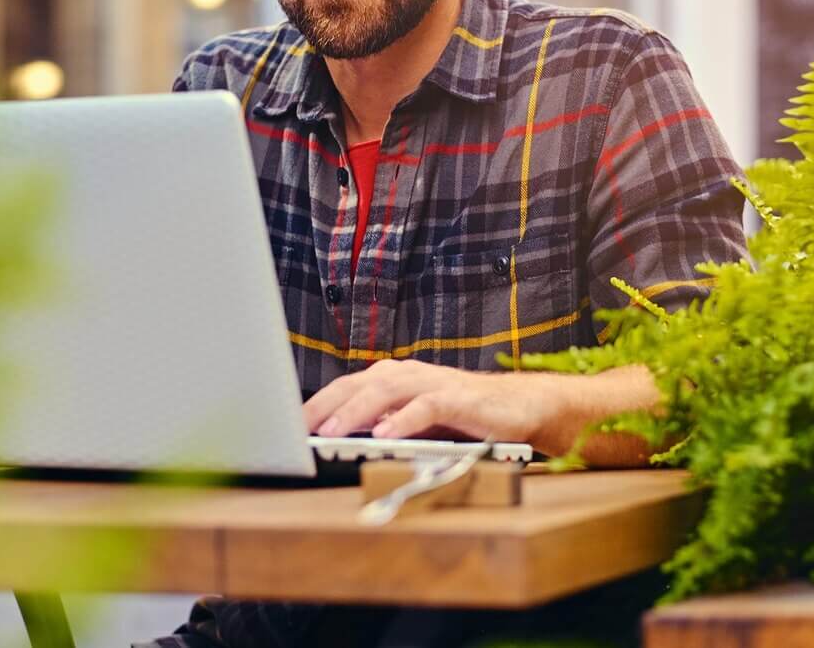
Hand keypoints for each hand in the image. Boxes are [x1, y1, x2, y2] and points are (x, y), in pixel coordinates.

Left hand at [301, 359, 556, 445]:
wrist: (522, 407)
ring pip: (388, 390)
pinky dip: (403, 419)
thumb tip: (345, 439)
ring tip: (333, 431)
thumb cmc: (465, 416)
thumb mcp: (417, 422)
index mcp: (396, 378)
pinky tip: (385, 435)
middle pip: (360, 384)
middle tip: (300, 428)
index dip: (319, 403)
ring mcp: (435, 384)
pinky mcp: (460, 399)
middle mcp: (411, 375)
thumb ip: (385, 424)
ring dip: (357, 410)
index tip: (291, 424)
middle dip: (327, 405)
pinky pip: (427, 406)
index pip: (349, 386)